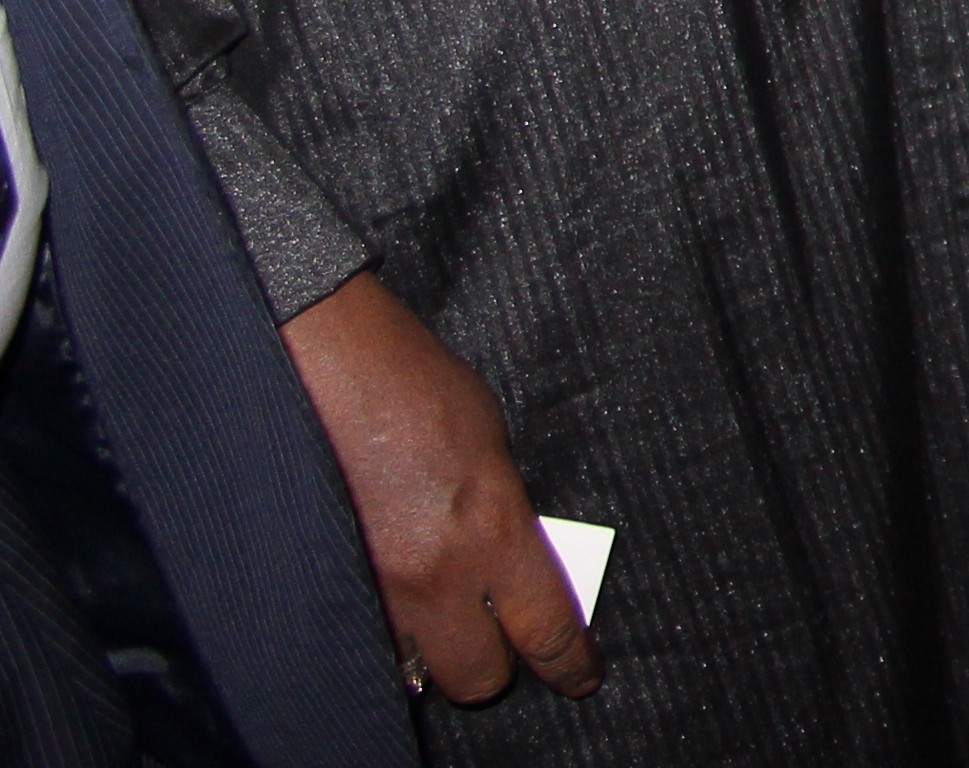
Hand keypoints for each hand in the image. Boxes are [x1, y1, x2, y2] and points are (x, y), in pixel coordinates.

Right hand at [280, 272, 596, 706]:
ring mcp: (368, 589)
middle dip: (493, 667)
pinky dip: (380, 635)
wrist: (318, 362)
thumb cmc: (413, 384)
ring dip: (431, 654)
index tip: (580, 678)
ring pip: (412, 671)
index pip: (545, 628)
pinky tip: (387, 608)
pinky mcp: (319, 586)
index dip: (568, 664)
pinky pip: (361, 642)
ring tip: (438, 621)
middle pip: (476, 676)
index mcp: (489, 528)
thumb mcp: (491, 445)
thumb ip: (508, 516)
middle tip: (498, 640)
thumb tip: (517, 565)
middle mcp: (430, 575)